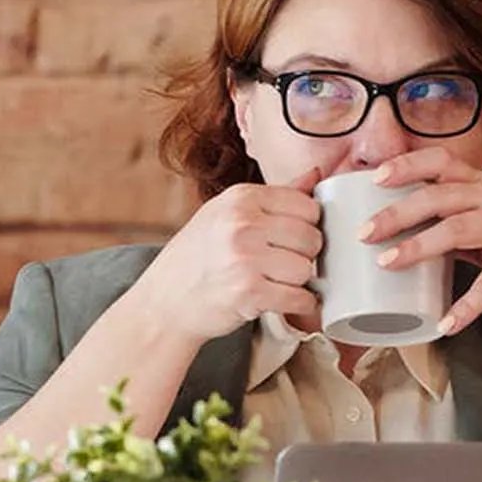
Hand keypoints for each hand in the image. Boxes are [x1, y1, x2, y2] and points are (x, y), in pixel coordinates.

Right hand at [127, 166, 323, 345]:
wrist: (165, 301)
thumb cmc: (197, 257)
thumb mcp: (227, 214)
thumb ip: (274, 197)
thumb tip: (316, 176)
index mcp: (241, 198)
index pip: (307, 206)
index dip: (307, 226)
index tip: (293, 240)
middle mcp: (242, 224)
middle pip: (311, 238)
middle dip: (304, 255)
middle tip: (284, 264)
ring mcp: (245, 258)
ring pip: (306, 270)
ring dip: (299, 282)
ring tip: (277, 283)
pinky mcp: (249, 292)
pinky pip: (299, 299)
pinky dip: (299, 305)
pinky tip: (284, 301)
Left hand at [361, 149, 481, 335]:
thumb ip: (461, 223)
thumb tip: (413, 234)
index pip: (442, 162)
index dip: (408, 165)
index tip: (375, 176)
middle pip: (438, 195)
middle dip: (397, 212)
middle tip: (363, 231)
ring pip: (456, 229)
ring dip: (417, 247)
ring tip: (386, 263)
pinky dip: (466, 305)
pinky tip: (445, 324)